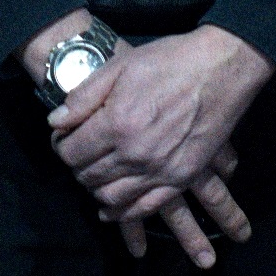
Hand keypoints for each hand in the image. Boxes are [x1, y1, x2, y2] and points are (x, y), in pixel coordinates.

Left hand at [49, 26, 274, 267]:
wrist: (221, 68)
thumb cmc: (170, 62)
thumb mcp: (119, 67)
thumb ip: (83, 98)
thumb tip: (55, 122)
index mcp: (116, 124)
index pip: (70, 153)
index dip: (61, 146)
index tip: (63, 138)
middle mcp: (135, 154)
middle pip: (88, 176)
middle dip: (76, 166)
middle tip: (78, 153)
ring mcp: (160, 170)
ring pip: (111, 197)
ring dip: (95, 189)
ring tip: (93, 174)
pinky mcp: (182, 178)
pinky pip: (145, 207)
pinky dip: (123, 213)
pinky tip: (111, 208)